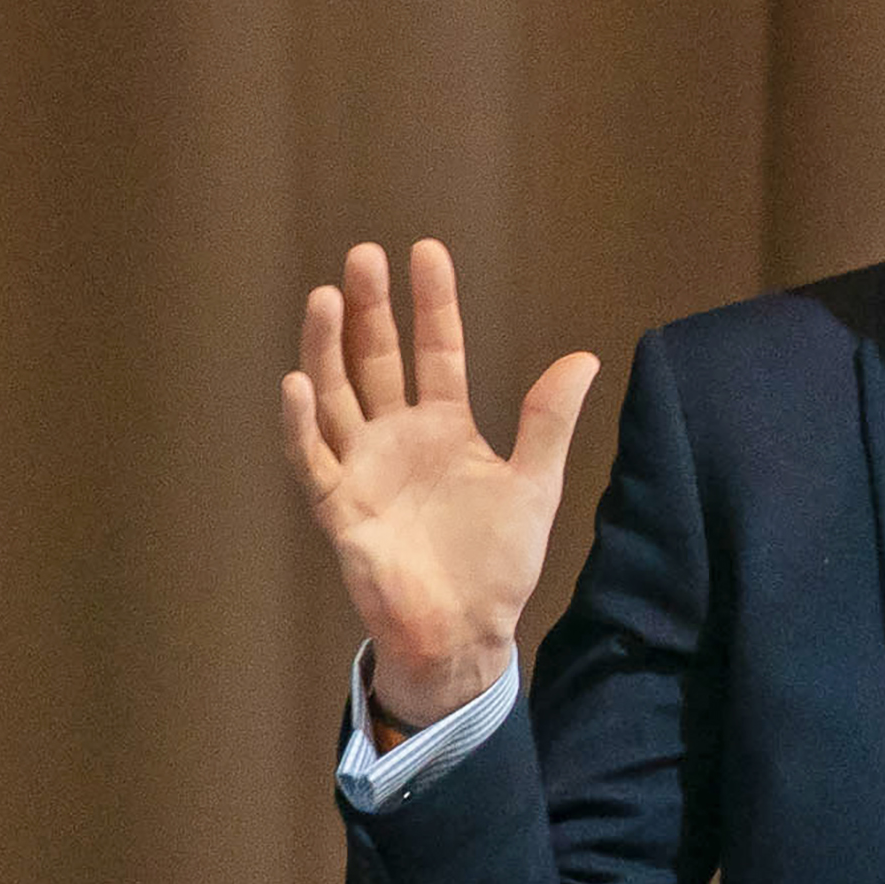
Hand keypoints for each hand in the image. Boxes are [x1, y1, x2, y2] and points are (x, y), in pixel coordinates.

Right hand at [277, 240, 599, 732]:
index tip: (426, 251)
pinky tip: (299, 383)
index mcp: (446, 428)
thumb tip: (585, 357)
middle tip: (363, 255)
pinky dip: (301, 422)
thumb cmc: (497, 563)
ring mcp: (363, 468)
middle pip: (377, 360)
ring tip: (324, 297)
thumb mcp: (533, 485)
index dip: (433, 305)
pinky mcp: (339, 506)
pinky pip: (311, 458)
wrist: (466, 632)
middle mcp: (398, 438)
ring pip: (336, 395)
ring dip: (326, 348)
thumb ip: (548, 422)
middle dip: (370, 309)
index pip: (438, 351)